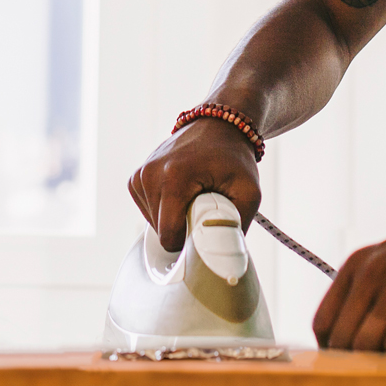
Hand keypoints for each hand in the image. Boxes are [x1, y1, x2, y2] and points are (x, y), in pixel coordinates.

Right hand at [127, 117, 260, 250]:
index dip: (189, 243)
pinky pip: (147, 211)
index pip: (169, 234)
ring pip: (153, 224)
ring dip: (174, 220)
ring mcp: (140, 175)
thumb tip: (225, 261)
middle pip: (161, 231)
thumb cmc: (234, 159)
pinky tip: (180, 195)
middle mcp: (151, 174)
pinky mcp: (136, 178)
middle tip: (204, 208)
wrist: (218, 124)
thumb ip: (237, 227)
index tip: (206, 231)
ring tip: (193, 198)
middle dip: (183, 229)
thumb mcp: (249, 192)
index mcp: (174, 177)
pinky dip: (164, 211)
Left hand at [313, 191, 385, 354]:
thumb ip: (371, 295)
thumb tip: (352, 342)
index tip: (347, 369)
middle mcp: (373, 272)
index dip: (331, 353)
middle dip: (354, 365)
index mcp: (358, 263)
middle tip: (374, 378)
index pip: (322, 322)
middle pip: (342, 339)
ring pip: (367, 345)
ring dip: (378, 367)